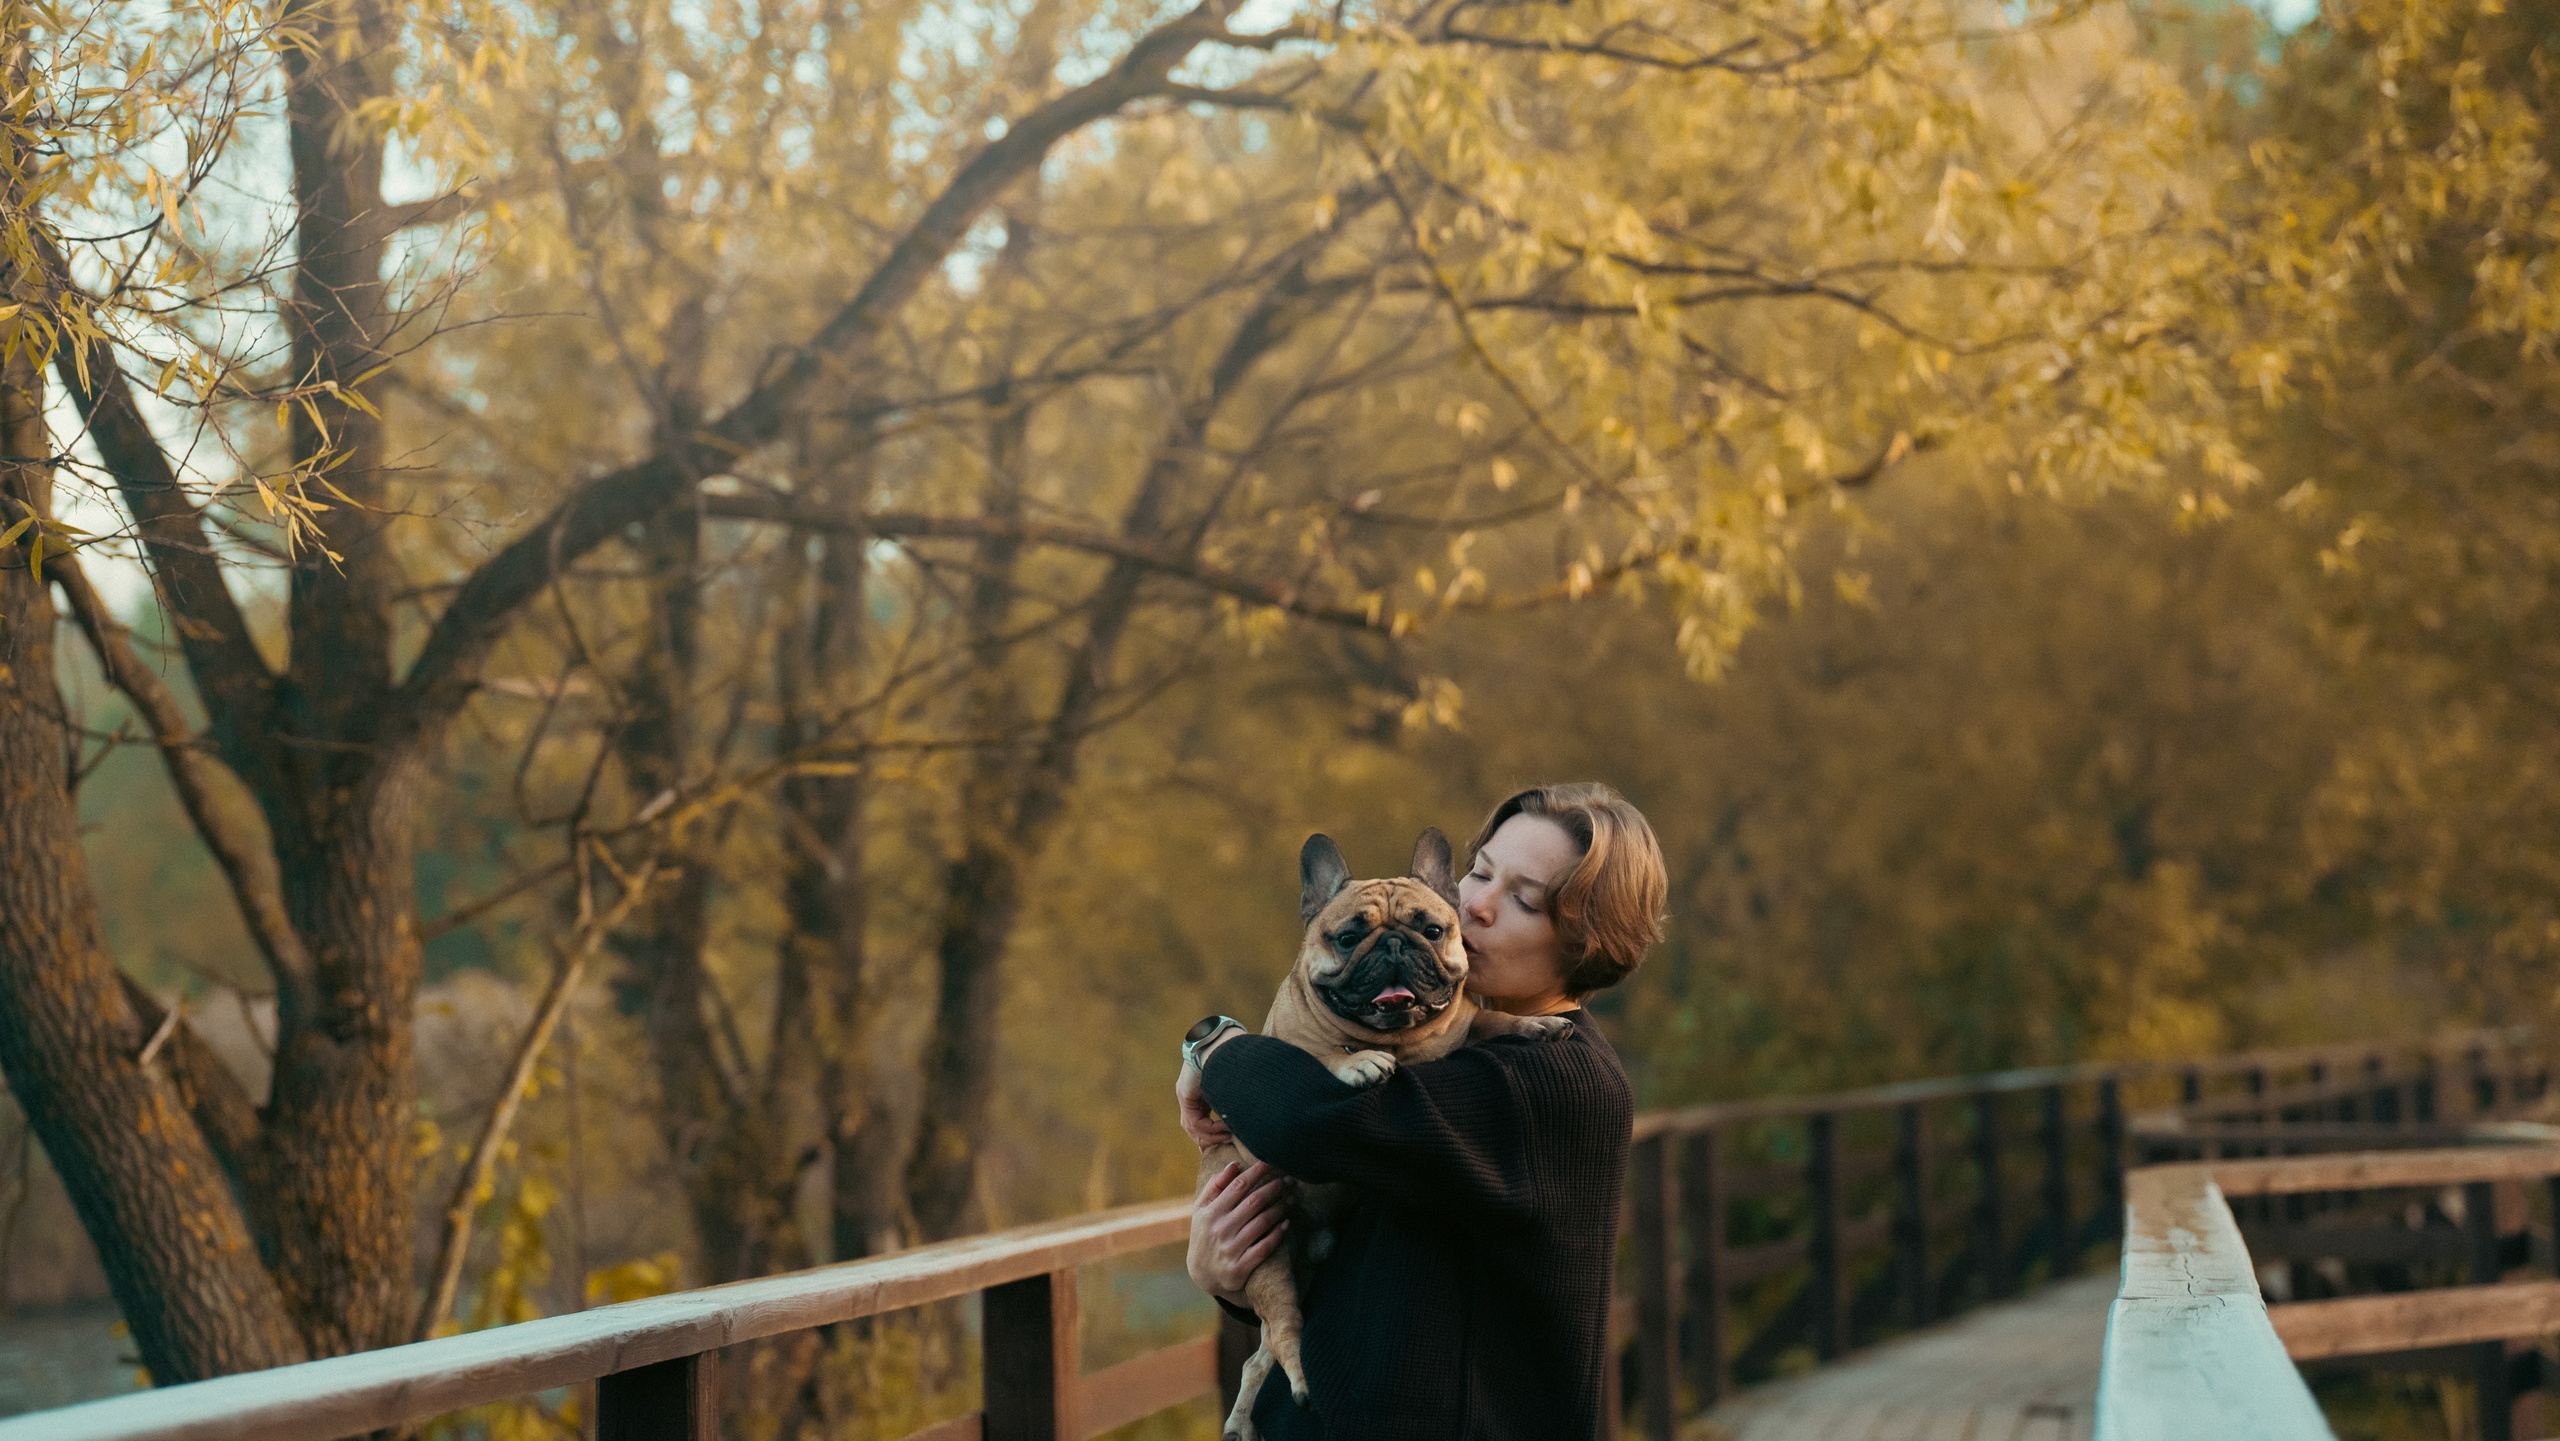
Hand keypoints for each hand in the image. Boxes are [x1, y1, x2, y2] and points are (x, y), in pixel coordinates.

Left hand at [1175, 1033, 1239, 1147]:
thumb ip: (1236, 1097)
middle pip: (1194, 1125)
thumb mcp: (1236, 1083)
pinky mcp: (1185, 1094)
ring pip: (1193, 1127)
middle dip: (1209, 1138)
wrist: (1224, 1042)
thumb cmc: (1237, 1058)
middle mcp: (1190, 1092)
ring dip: (1212, 1136)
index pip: (1200, 1117)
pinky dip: (1211, 1129)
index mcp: (1201, 1089)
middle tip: (1225, 1144)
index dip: (1211, 1132)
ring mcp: (1186, 1093)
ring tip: (1230, 1136)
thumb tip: (1254, 1105)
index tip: (1225, 1139)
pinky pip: (1195, 1122)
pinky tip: (1226, 1128)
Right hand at [1188, 1160, 1289, 1301]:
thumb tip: (1234, 1165)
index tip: (1272, 1162)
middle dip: (1274, 1187)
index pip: (1238, 1186)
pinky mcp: (1239, 1267)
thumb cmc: (1205, 1233)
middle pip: (1254, 1202)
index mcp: (1211, 1212)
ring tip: (1292, 1199)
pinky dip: (1277, 1235)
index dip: (1257, 1172)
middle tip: (1290, 1180)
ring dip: (1280, 1208)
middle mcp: (1220, 1229)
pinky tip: (1287, 1223)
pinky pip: (1263, 1248)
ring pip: (1262, 1223)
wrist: (1201, 1273)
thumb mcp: (1201, 1209)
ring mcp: (1230, 1249)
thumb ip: (1215, 1186)